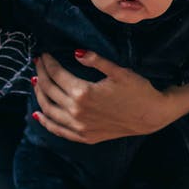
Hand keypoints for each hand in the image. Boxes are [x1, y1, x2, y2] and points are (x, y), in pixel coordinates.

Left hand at [32, 50, 188, 143]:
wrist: (151, 115)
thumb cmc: (137, 90)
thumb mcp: (118, 71)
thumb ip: (95, 60)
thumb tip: (76, 52)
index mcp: (83, 93)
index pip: (56, 75)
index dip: (48, 63)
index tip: (44, 54)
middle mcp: (76, 112)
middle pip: (49, 90)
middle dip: (41, 74)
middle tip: (38, 62)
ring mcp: (79, 127)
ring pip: (49, 110)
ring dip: (39, 94)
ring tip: (36, 81)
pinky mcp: (84, 136)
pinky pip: (58, 130)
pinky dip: (46, 121)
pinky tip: (38, 114)